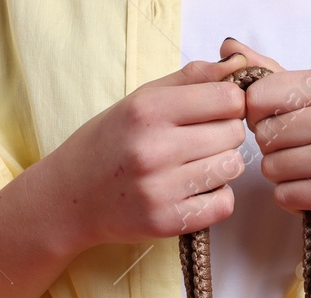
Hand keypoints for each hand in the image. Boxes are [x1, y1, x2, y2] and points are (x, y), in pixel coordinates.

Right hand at [47, 53, 250, 249]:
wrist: (72, 195)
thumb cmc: (111, 141)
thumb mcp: (141, 99)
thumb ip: (191, 79)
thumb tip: (238, 64)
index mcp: (147, 110)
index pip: (228, 98)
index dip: (230, 103)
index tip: (217, 111)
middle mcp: (154, 148)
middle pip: (233, 132)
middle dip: (225, 133)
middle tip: (200, 140)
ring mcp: (159, 189)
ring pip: (232, 167)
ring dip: (222, 165)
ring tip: (196, 165)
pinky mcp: (166, 221)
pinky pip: (223, 204)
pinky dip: (217, 197)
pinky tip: (195, 190)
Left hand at [219, 36, 310, 241]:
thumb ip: (282, 77)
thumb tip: (229, 49)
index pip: (262, 94)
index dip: (259, 113)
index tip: (277, 121)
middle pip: (263, 133)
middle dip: (273, 146)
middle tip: (300, 149)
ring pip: (270, 167)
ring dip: (282, 173)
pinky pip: (284, 195)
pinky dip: (294, 197)